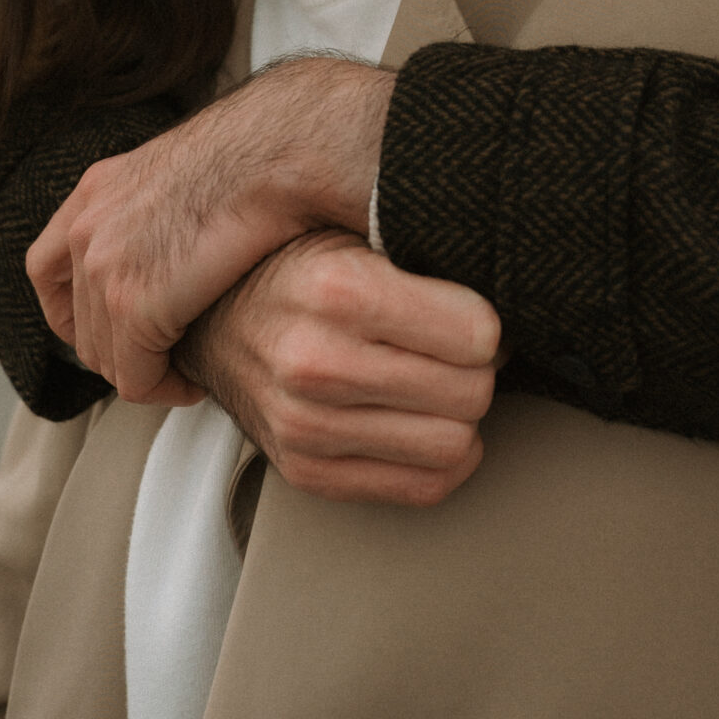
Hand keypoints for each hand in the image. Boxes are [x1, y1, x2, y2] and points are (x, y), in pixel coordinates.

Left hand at [26, 55, 395, 401]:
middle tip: (162, 362)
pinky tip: (194, 383)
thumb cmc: (257, 159)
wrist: (277, 154)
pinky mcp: (133, 306)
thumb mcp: (182, 172)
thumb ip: (157, 209)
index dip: (70, 313)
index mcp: (96, 190)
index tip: (105, 332)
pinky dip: (164, 390)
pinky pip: (136, 379)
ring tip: (183, 375)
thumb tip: (168, 249)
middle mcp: (87, 228)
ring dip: (146, 375)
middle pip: (77, 327)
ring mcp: (104, 267)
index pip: (44, 269)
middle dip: (119, 353)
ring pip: (106, 359)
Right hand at [176, 231, 501, 506]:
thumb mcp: (354, 231)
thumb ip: (422, 250)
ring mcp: (307, 426)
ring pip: (454, 444)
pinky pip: (423, 486)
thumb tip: (507, 271)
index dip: (488, 322)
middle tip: (459, 350)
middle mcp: (316, 362)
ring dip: (460, 415)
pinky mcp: (306, 471)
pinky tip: (425, 421)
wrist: (211, 318)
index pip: (477, 333)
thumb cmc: (298, 267)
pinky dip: (443, 458)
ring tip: (440, 382)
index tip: (471, 314)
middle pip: (471, 391)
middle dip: (479, 369)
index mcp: (337, 289)